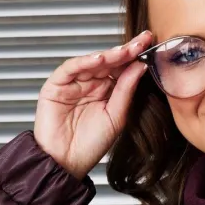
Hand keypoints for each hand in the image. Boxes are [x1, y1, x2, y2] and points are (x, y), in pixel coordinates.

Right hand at [33, 30, 152, 180]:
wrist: (66, 163)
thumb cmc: (90, 145)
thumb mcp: (116, 116)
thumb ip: (126, 91)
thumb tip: (140, 67)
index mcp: (106, 92)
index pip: (121, 69)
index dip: (134, 57)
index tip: (149, 44)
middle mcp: (90, 84)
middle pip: (108, 62)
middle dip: (125, 51)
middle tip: (141, 41)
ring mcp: (73, 83)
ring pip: (91, 62)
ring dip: (108, 55)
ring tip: (124, 51)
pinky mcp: (56, 85)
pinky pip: (70, 68)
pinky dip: (84, 62)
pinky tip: (99, 59)